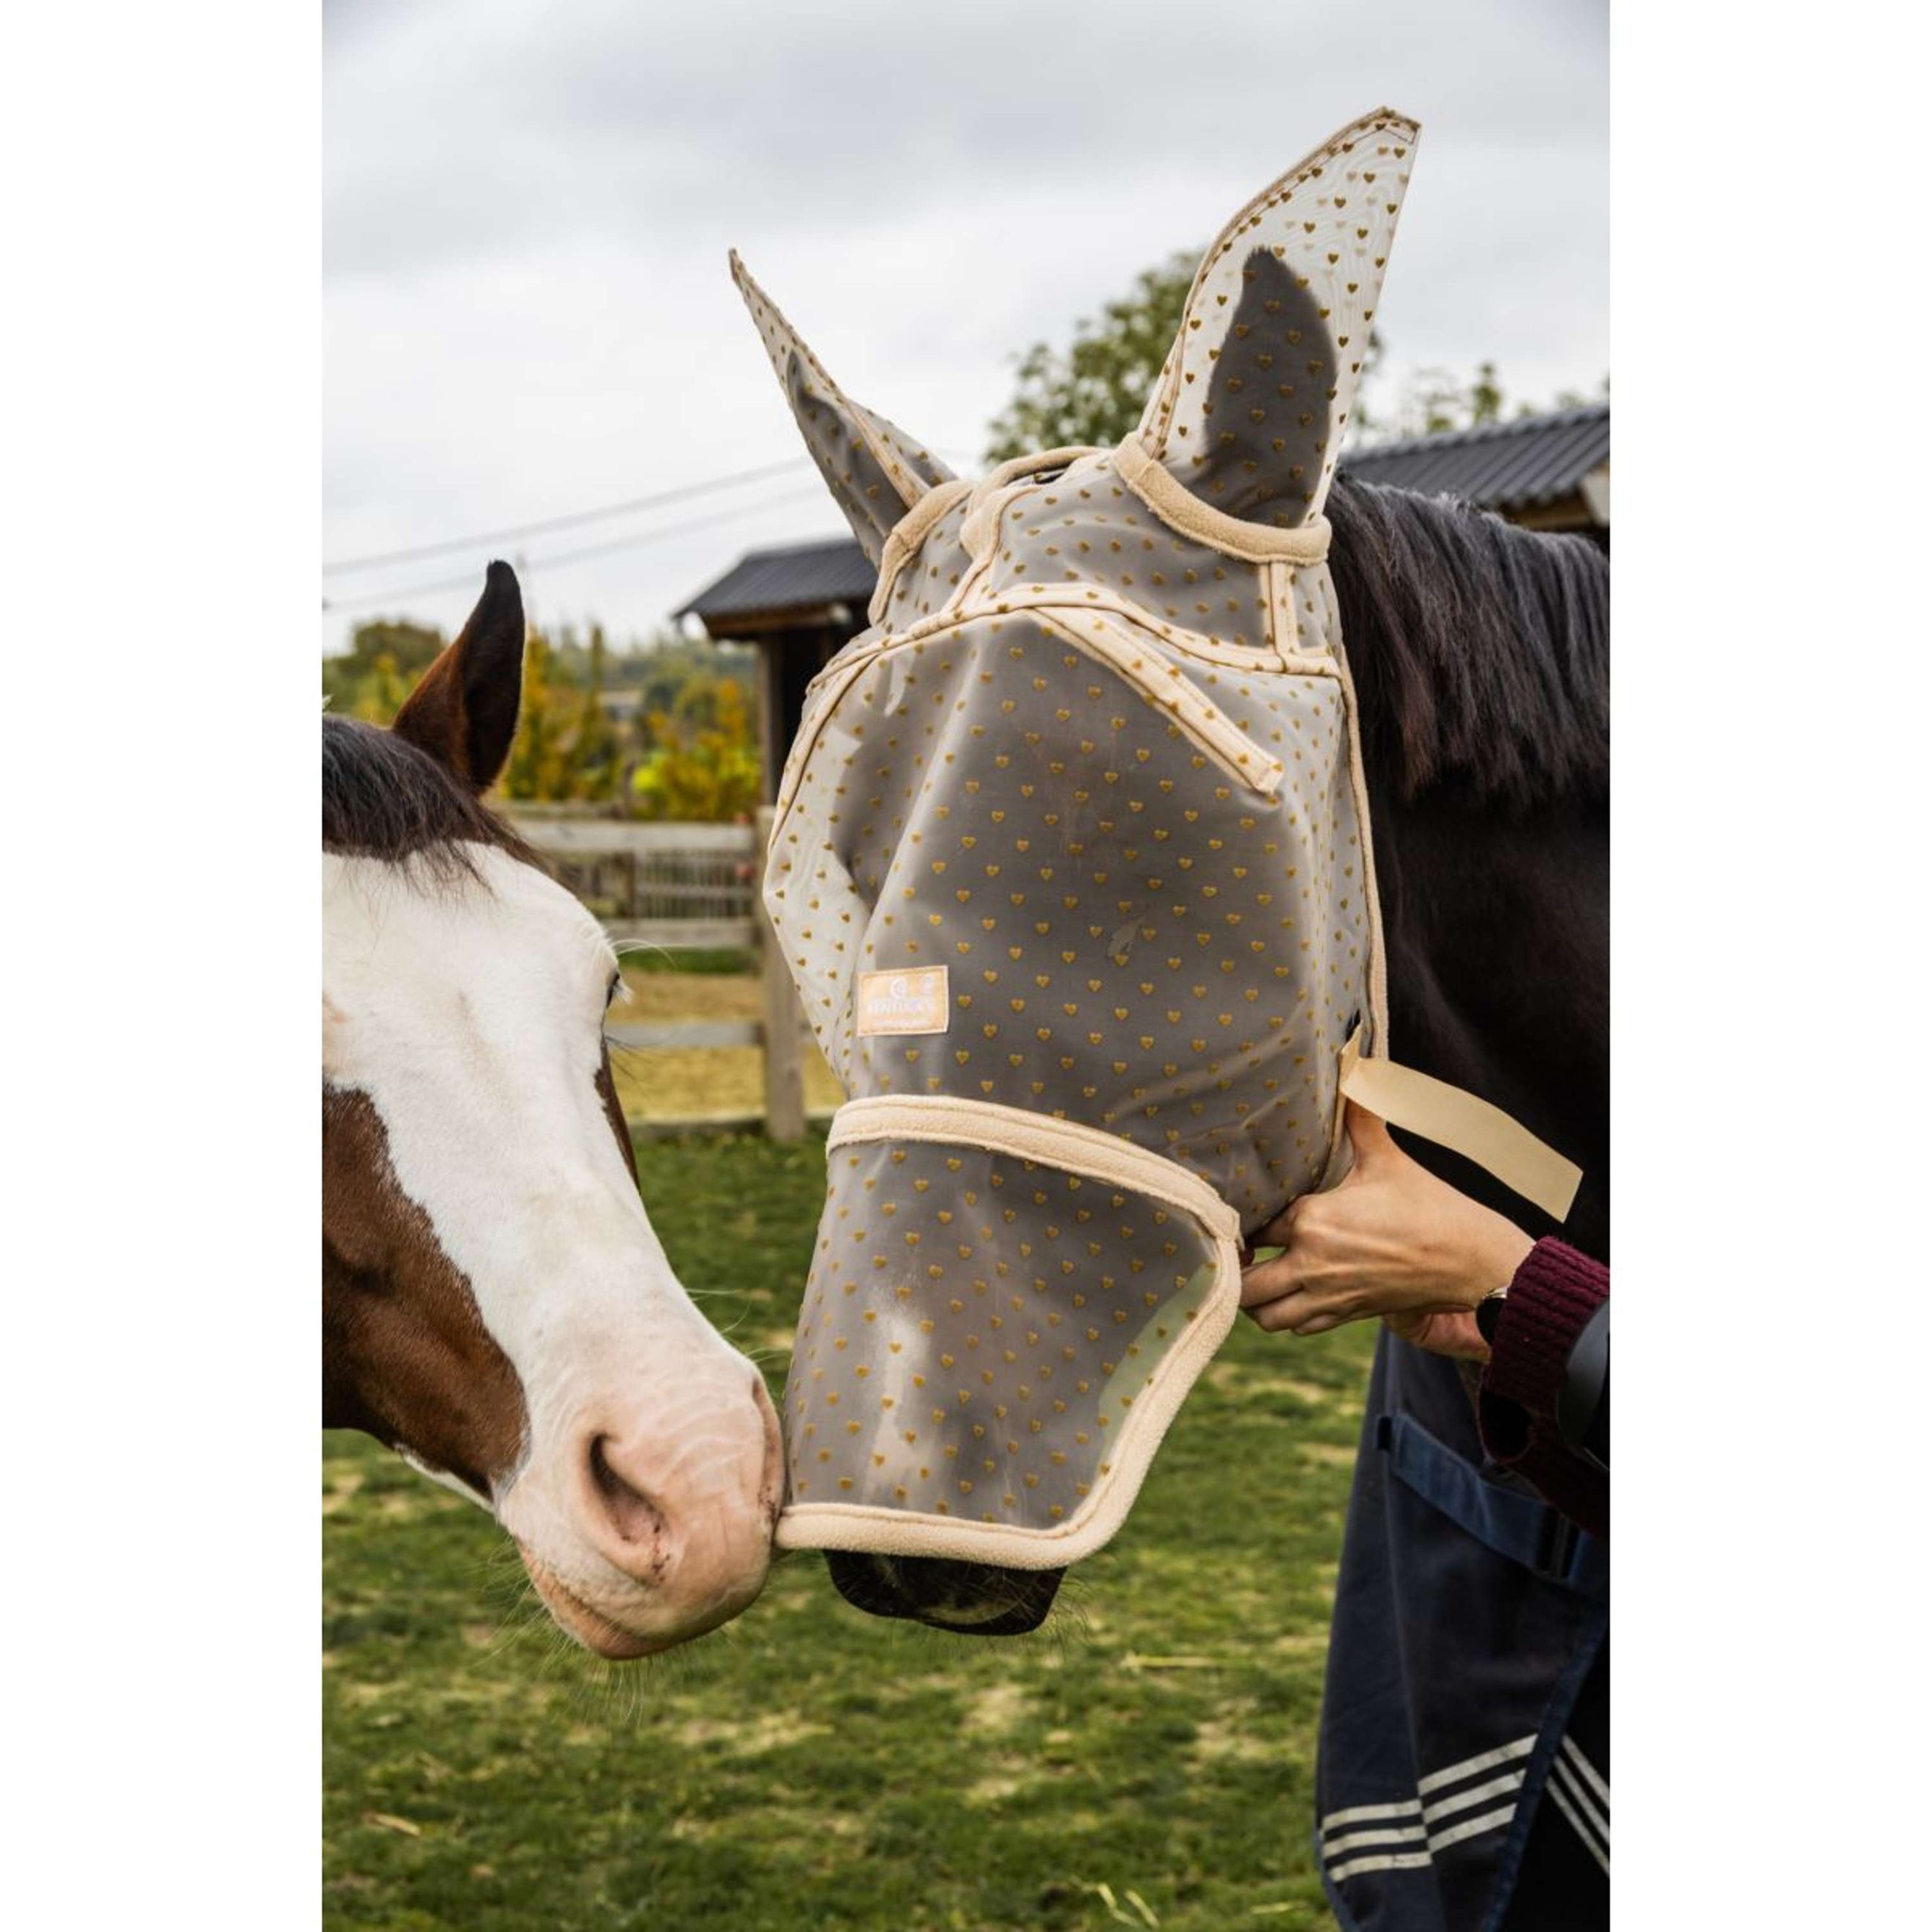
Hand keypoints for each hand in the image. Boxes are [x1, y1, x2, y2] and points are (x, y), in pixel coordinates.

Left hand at [1239, 1102, 1534, 1362]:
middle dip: (1235, 1271)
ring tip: (1259, 1275)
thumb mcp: (1386, 1157)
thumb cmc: (1429, 1206)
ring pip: (1266, 1315)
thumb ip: (1360, 1115)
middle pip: (1246, 1283)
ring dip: (1256, 1300)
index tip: (1242, 1213)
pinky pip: (1297, 1327)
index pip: (1255, 1228)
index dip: (1244, 1222)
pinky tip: (1292, 1292)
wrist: (1471, 1260)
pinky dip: (1287, 1315)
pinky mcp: (1347, 1315)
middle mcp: (1313, 1264)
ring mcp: (1329, 1296)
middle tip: (1240, 1251)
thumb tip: (1352, 1060)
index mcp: (1314, 1221)